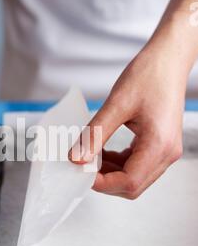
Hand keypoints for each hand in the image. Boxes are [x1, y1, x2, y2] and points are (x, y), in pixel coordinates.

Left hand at [70, 43, 186, 198]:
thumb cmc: (149, 75)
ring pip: (135, 178)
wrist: (169, 59)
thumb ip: (94, 135)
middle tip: (84, 166)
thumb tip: (76, 158)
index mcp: (159, 145)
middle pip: (133, 186)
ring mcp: (165, 151)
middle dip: (105, 180)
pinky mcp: (160, 145)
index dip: (102, 183)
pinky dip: (119, 163)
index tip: (81, 173)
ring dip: (111, 172)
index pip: (129, 182)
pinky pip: (137, 165)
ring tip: (91, 156)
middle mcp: (166, 153)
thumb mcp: (116, 104)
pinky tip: (103, 151)